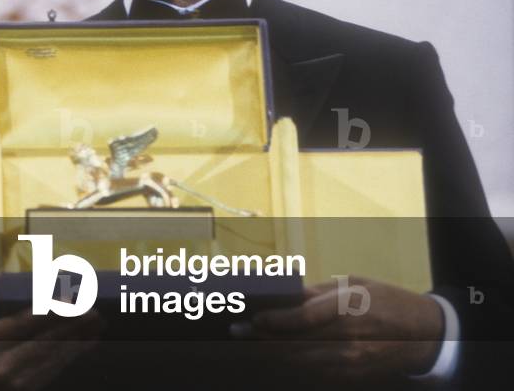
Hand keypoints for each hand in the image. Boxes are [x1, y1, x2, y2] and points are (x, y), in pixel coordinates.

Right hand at [0, 276, 103, 390]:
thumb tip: (26, 276)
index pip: (24, 322)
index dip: (50, 309)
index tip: (72, 296)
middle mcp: (1, 364)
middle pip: (44, 341)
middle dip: (73, 324)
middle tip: (95, 309)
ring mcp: (15, 382)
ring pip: (53, 358)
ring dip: (79, 340)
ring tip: (98, 323)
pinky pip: (54, 371)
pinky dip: (73, 355)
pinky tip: (87, 342)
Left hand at [239, 276, 444, 381]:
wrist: (424, 334)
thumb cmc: (385, 301)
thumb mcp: (354, 284)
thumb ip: (317, 293)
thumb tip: (283, 296)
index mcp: (350, 308)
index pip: (305, 318)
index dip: (276, 320)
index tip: (253, 317)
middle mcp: (350, 338)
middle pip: (296, 343)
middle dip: (262, 338)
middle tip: (237, 331)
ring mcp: (351, 362)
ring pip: (300, 362)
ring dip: (270, 354)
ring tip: (247, 343)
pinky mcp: (351, 377)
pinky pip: (312, 373)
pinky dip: (289, 365)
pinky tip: (272, 356)